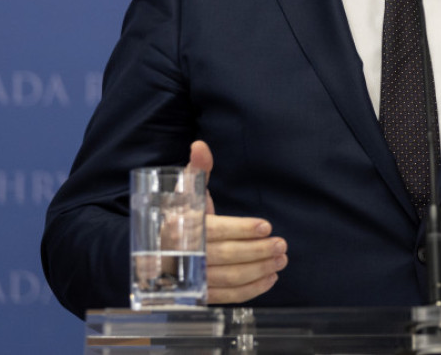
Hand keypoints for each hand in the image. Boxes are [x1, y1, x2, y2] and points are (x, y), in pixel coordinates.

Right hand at [188, 140, 287, 303]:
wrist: (158, 250)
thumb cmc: (181, 216)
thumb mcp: (188, 192)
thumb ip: (199, 170)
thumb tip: (200, 145)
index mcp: (184, 227)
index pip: (217, 230)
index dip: (242, 229)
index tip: (266, 226)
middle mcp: (186, 255)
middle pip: (227, 256)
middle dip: (258, 251)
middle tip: (282, 245)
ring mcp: (193, 278)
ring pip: (229, 278)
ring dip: (259, 271)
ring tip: (281, 260)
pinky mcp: (200, 294)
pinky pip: (227, 296)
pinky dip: (251, 290)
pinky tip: (270, 278)